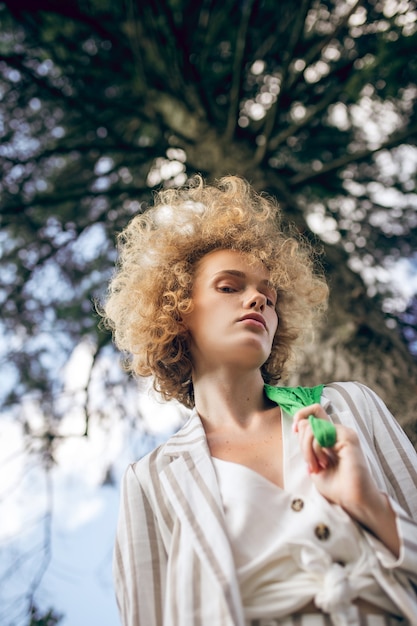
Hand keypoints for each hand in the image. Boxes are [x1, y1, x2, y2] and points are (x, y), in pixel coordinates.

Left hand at [293, 404, 399, 556]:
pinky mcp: (347, 437)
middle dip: (302, 443)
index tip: (294, 430)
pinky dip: (315, 449)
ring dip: (308, 449)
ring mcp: (343, 432)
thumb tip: (299, 426)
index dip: (300, 417)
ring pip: (312, 426)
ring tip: (317, 466)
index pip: (314, 412)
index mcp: (330, 436)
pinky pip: (321, 434)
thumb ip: (306, 445)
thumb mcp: (313, 463)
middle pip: (308, 421)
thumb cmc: (336, 485)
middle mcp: (337, 431)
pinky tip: (324, 463)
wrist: (352, 500)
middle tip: (311, 464)